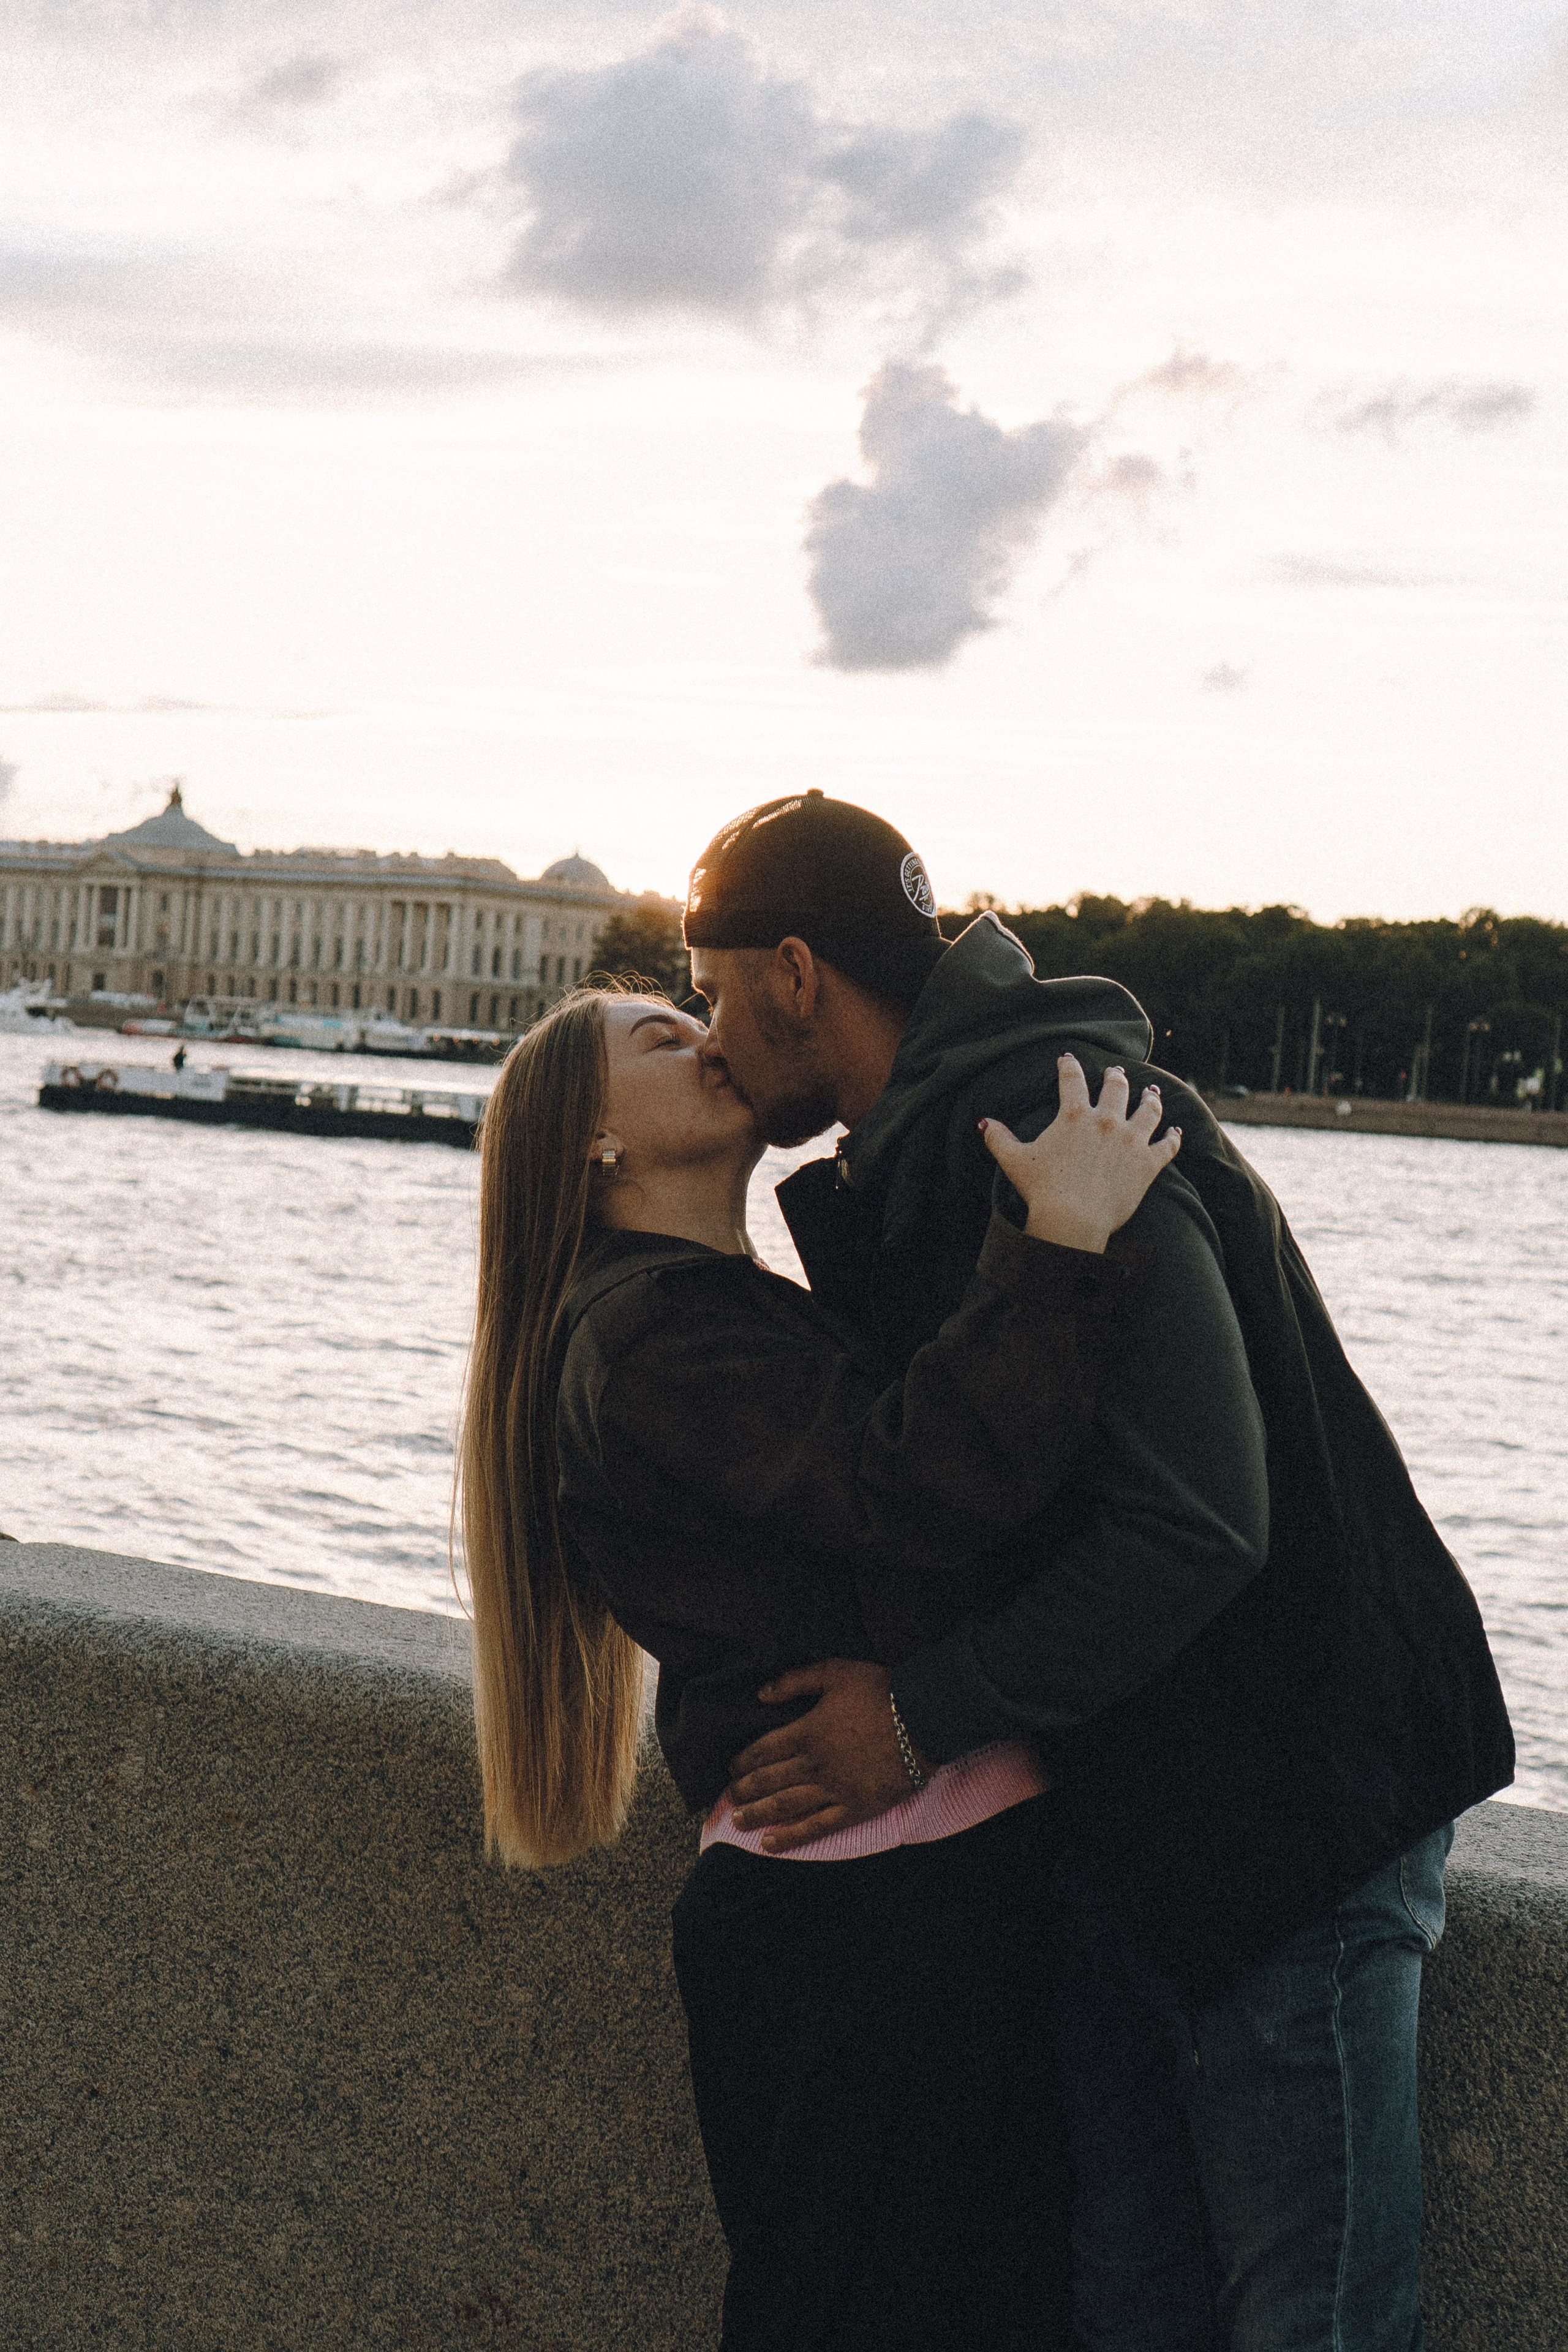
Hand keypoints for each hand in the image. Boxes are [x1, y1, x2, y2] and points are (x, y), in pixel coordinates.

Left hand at [724, 1660, 928, 1853]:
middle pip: (769, 1780)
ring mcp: (833, 1789)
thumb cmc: (880, 1692)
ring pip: (786, 1805)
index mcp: (806, 1732)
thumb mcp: (835, 1672)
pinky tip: (771, 1844)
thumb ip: (795, 1681)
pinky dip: (792, 1837)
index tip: (731, 1769)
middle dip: (745, 1790)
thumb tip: (761, 1694)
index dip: (744, 1761)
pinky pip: (817, 1826)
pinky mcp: (854, 1807)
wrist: (923, 1720)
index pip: (764, 1750)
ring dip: (759, 1814)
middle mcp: (813, 1764)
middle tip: (728, 1798)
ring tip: (738, 1822)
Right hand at [980, 1054, 1180, 1254]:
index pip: (1072, 1079)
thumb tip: (983, 1122)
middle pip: (1116, 1088)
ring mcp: (1131, 1141)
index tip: (1068, 1059)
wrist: (1073, 1219)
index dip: (1069, 1065)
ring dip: (1149, 1099)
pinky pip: (1167, 1146)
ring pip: (1147, 1111)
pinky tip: (1176, 1132)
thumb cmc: (1042, 1190)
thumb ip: (998, 1138)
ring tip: (1151, 1093)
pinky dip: (1173, 1138)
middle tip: (1115, 1073)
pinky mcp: (1149, 1164)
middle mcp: (1106, 1121)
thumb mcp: (1015, 1161)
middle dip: (1115, 1078)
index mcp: (1074, 1115)